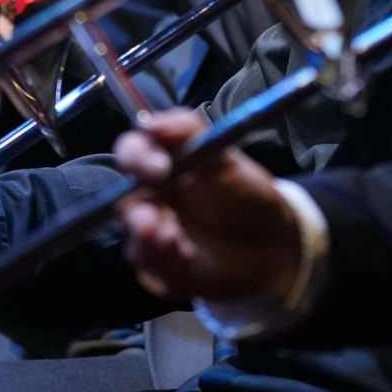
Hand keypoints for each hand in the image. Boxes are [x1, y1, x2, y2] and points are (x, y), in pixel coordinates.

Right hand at [114, 109, 301, 304]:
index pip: (131, 152)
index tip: (157, 168)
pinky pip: (149, 266)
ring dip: (150, 240)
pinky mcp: (159, 264)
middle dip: (136, 212)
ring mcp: (153, 231)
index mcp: (162, 162)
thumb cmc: (244, 193)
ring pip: (132, 236)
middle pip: (121, 200)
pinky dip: (165, 263)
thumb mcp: (224, 158)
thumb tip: (153, 124)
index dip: (134, 157)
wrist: (270, 242)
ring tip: (176, 242)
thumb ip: (188, 132)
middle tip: (153, 221)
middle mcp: (150, 196)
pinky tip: (187, 258)